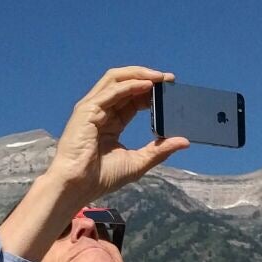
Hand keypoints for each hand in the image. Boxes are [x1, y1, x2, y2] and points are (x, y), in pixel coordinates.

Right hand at [45, 67, 190, 203]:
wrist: (77, 187)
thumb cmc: (101, 178)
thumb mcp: (138, 163)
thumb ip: (160, 151)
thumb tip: (184, 141)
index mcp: (111, 122)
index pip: (132, 98)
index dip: (151, 92)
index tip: (171, 89)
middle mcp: (101, 111)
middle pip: (125, 84)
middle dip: (148, 78)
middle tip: (169, 79)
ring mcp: (92, 108)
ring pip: (116, 79)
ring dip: (139, 75)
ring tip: (160, 77)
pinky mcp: (87, 110)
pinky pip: (111, 91)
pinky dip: (130, 85)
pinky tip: (147, 85)